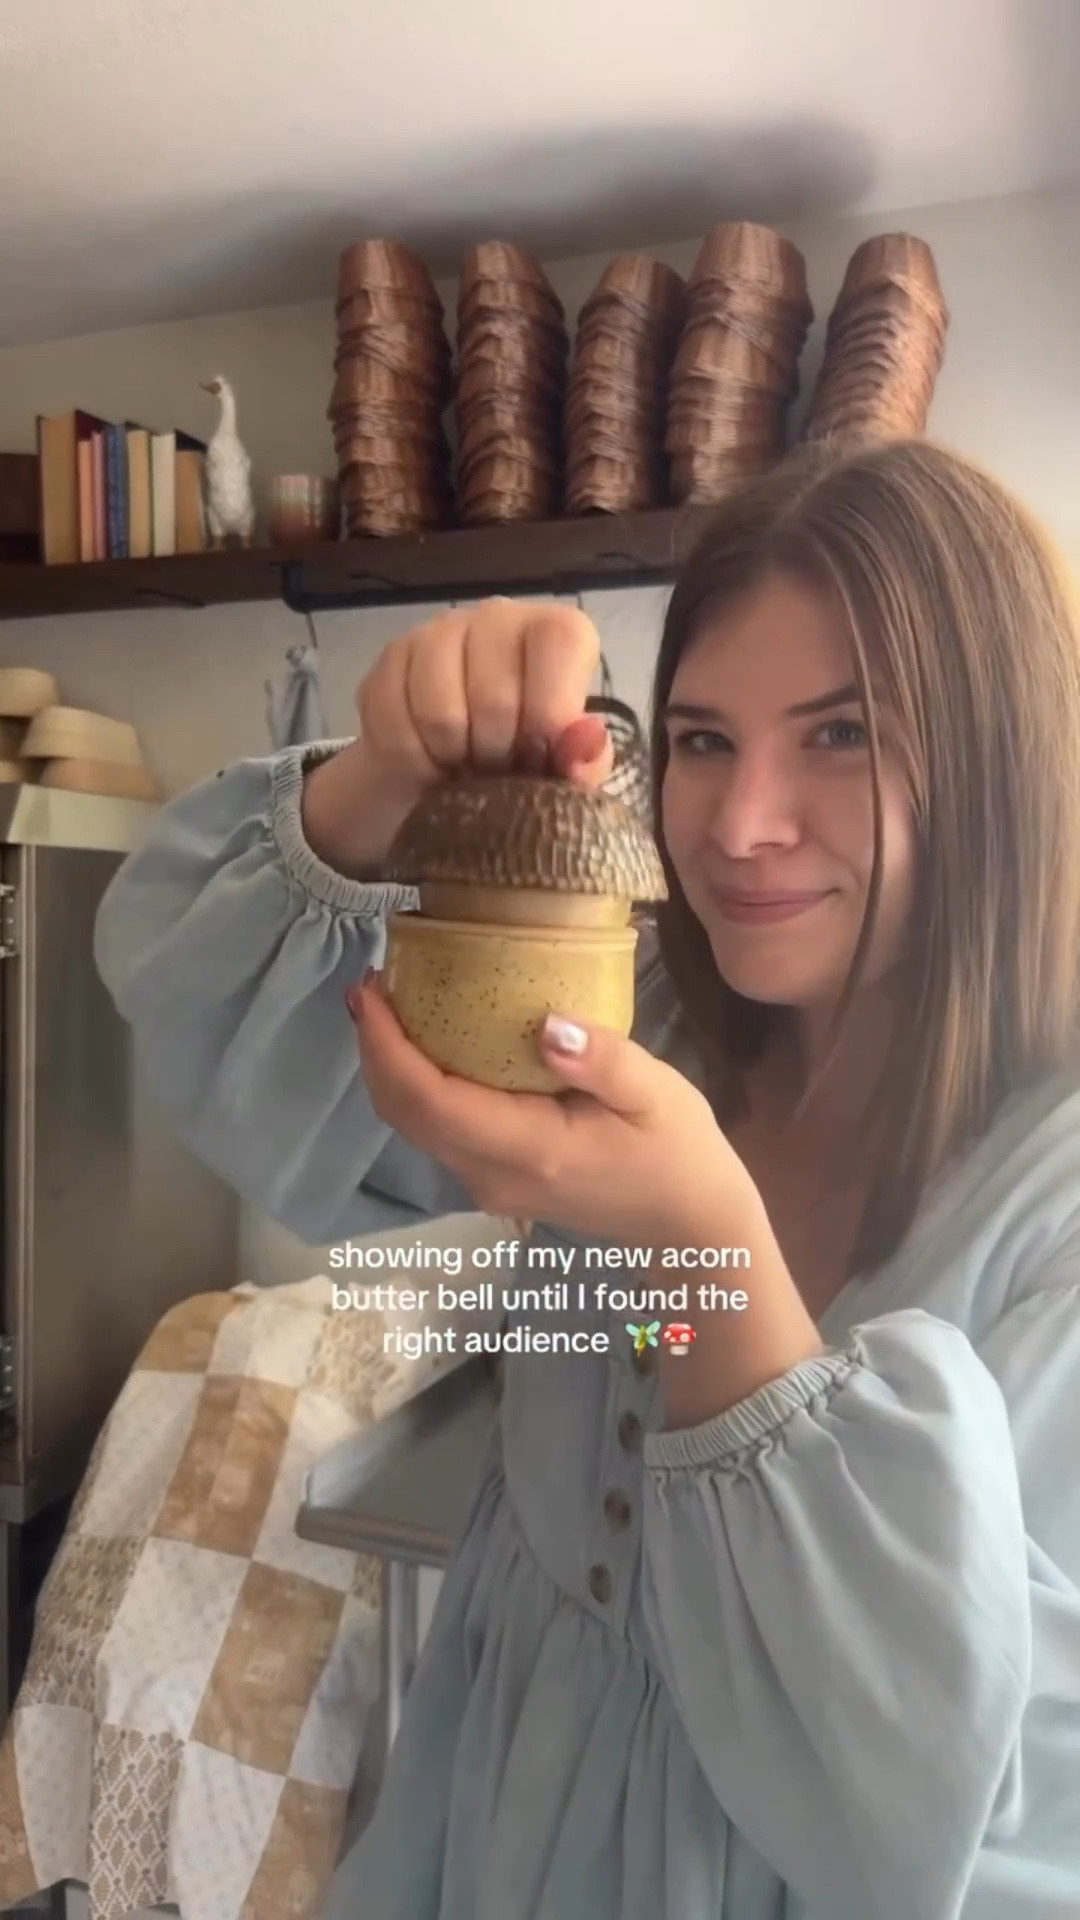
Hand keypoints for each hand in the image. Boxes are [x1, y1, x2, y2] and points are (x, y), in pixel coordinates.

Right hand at [303, 598, 614, 875]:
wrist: (443, 776)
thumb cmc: (521, 765)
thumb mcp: (565, 774)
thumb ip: (585, 761)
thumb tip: (585, 741)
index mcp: (557, 632)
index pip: (559, 642)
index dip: (548, 711)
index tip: (538, 755)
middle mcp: (498, 617)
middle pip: (495, 695)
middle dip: (496, 753)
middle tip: (498, 769)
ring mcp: (437, 632)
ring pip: (440, 714)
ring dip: (452, 759)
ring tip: (465, 765)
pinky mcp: (389, 660)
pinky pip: (394, 725)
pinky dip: (414, 764)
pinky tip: (429, 764)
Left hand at [348, 973, 761, 1252]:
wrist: (689, 1226)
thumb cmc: (678, 1151)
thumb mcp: (655, 1093)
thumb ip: (602, 1060)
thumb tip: (546, 1025)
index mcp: (528, 1150)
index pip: (429, 1100)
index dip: (387, 1046)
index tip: (371, 989)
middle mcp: (492, 1175)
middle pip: (403, 1114)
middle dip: (375, 1049)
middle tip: (372, 982)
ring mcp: (488, 1185)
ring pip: (413, 1125)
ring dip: (390, 1066)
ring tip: (390, 1002)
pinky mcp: (493, 1180)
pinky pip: (436, 1129)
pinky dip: (416, 1083)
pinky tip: (428, 1041)